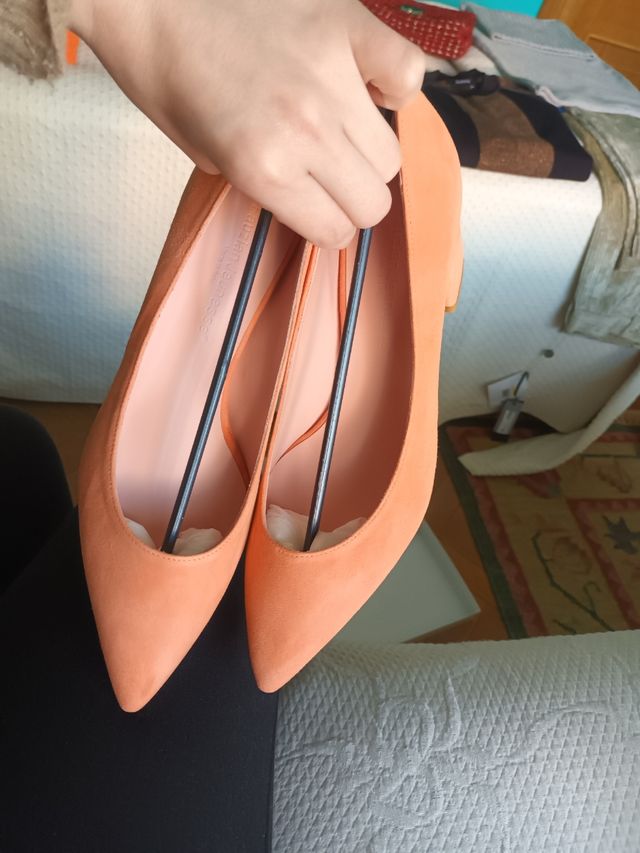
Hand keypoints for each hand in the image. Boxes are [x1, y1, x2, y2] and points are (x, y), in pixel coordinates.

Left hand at [69, 0, 426, 246]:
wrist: (154, 2)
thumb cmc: (169, 80)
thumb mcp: (207, 160)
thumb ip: (268, 188)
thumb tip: (312, 198)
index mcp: (265, 170)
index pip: (335, 230)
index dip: (325, 227)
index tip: (316, 211)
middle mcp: (307, 131)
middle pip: (374, 201)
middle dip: (351, 200)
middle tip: (327, 178)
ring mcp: (332, 78)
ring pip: (389, 154)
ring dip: (367, 153)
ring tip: (338, 131)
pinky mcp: (348, 26)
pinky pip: (407, 73)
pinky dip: (393, 86)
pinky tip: (365, 86)